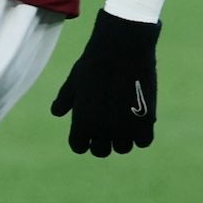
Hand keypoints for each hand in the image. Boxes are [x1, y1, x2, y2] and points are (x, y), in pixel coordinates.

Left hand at [50, 12, 158, 155]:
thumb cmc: (93, 64)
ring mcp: (125, 126)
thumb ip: (64, 101)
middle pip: (101, 151)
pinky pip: (143, 141)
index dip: (82, 141)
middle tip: (105, 131)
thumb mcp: (73, 82)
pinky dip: (140, 136)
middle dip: (101, 143)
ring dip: (122, 140)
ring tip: (122, 125)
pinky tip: (137, 123)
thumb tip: (57, 113)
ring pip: (123, 148)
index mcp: (82, 121)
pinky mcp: (146, 120)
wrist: (121, 51)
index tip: (86, 135)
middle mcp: (103, 129)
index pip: (79, 146)